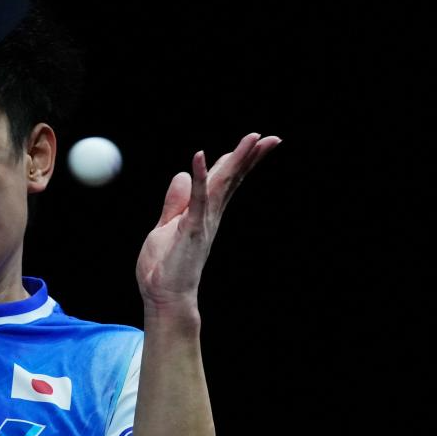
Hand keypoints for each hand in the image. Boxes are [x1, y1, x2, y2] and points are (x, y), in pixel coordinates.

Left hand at [136, 132, 282, 311]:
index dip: (238, 161)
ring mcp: (203, 221)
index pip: (223, 181)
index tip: (255, 142)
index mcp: (204, 213)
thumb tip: (183, 174)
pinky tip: (199, 157)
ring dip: (237, 159)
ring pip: (222, 184)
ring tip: (253, 139)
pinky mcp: (191, 229)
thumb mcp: (167, 227)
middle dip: (250, 157)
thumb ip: (176, 203)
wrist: (164, 297)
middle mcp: (209, 215)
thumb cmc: (164, 268)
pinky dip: (198, 176)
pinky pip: (196, 198)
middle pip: (231, 179)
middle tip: (271, 138)